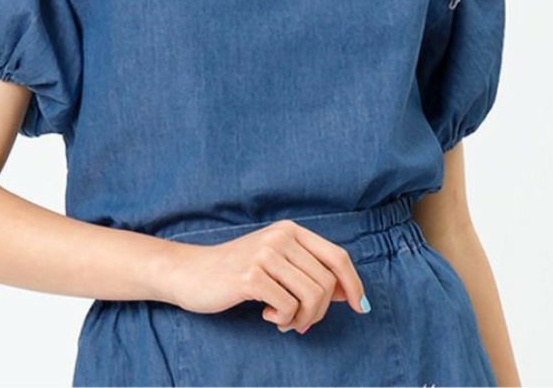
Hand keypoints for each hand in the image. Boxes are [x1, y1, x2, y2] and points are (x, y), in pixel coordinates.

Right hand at [167, 219, 368, 333]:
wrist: (192, 272)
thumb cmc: (238, 272)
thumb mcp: (276, 262)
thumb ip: (308, 271)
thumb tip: (349, 294)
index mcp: (291, 230)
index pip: (337, 256)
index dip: (354, 283)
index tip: (360, 307)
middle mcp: (281, 236)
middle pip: (327, 283)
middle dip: (319, 312)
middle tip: (299, 322)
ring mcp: (266, 254)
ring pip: (312, 296)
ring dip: (302, 319)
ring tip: (284, 321)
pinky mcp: (252, 276)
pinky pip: (289, 307)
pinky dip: (283, 320)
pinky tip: (267, 316)